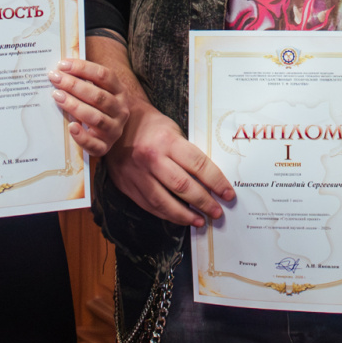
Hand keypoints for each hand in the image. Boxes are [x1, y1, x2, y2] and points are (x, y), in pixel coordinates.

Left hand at [48, 57, 129, 155]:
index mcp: (120, 92)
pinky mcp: (105, 147)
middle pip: (98, 96)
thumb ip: (85, 80)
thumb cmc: (98, 107)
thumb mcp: (99, 91)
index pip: (104, 75)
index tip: (62, 65)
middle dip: (74, 85)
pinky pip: (94, 144)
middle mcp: (120, 110)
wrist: (111, 133)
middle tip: (55, 78)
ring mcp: (114, 130)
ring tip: (57, 96)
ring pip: (95, 118)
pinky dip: (82, 136)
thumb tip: (60, 67)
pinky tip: (70, 127)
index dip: (83, 68)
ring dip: (74, 105)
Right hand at [103, 100, 235, 226]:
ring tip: (200, 221)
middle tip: (217, 212)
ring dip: (185, 215)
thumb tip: (210, 178)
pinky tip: (179, 218)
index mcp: (167, 141)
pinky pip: (149, 205)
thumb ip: (188, 153)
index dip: (216, 182)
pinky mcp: (127, 185)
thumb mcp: (173, 130)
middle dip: (204, 202)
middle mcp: (151, 158)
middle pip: (182, 186)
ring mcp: (137, 174)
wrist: (114, 122)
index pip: (198, 165)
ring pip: (164, 202)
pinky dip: (166, 214)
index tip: (228, 194)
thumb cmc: (150, 126)